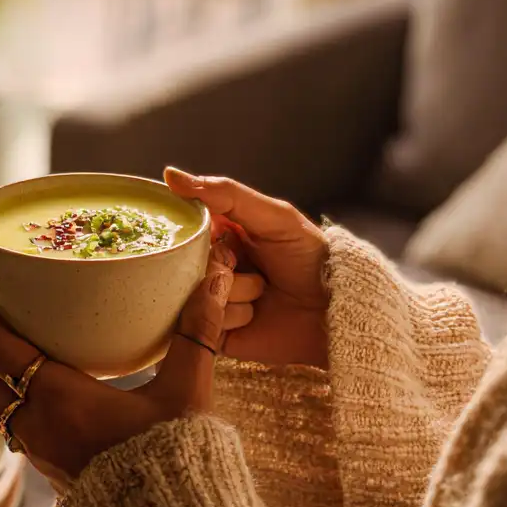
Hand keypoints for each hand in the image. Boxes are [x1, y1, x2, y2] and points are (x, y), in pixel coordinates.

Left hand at [0, 243, 235, 488]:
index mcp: (59, 399)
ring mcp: (40, 451)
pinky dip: (6, 389)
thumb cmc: (180, 464)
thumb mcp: (189, 393)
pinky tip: (34, 379)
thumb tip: (216, 274)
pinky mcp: (51, 468)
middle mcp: (37, 425)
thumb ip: (198, 332)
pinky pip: (9, 420)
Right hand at [165, 168, 328, 368]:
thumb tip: (171, 174)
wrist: (335, 310)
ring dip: (232, 291)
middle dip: (217, 262)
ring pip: (195, 291)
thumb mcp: (274, 216)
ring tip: (261, 293)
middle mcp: (211, 265)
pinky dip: (231, 316)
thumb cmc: (310, 258)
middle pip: (185, 261)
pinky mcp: (214, 331)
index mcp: (220, 233)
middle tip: (241, 264)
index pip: (184, 226)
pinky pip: (202, 322)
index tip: (214, 235)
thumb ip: (225, 194)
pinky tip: (254, 315)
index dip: (190, 230)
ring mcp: (211, 299)